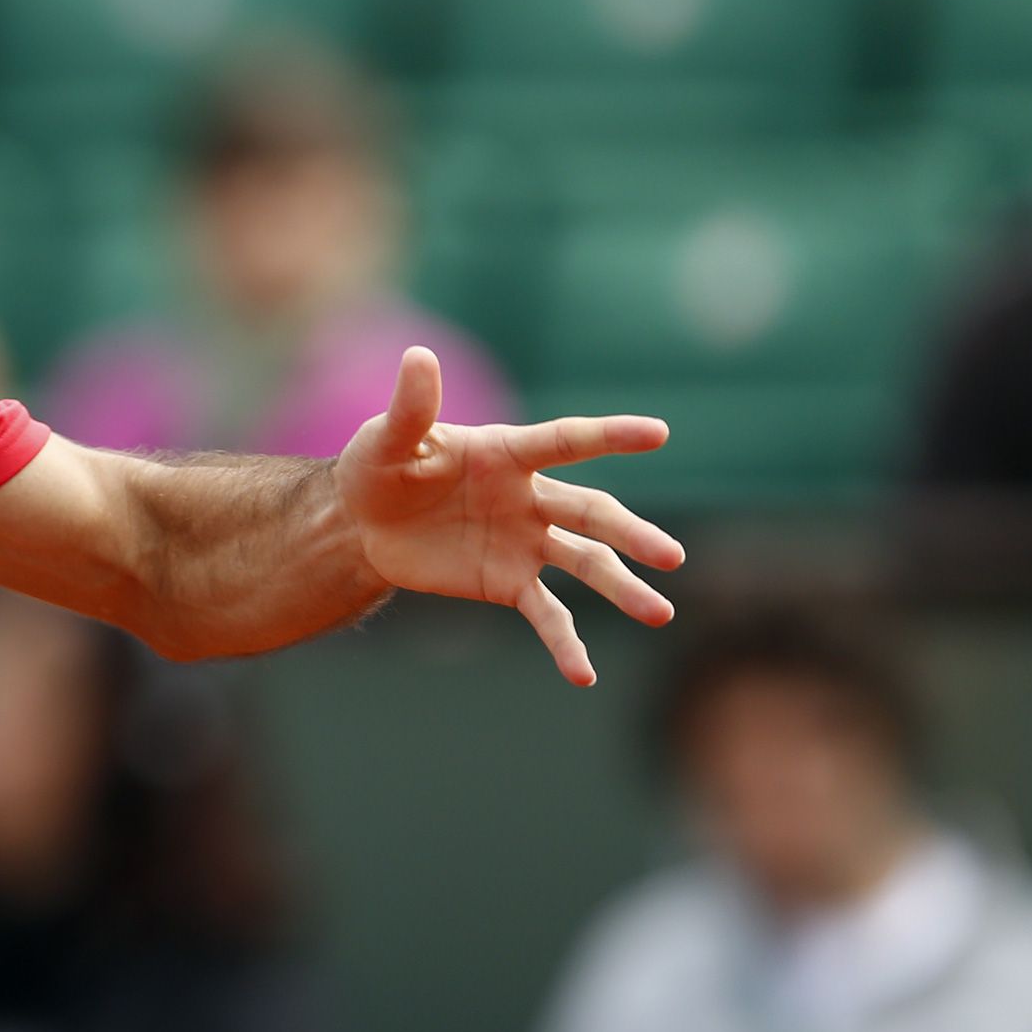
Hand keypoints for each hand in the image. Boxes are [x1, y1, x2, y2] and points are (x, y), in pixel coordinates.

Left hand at [335, 346, 684, 684]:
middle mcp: (530, 497)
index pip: (567, 441)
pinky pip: (546, 614)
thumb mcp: (387, 438)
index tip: (658, 432)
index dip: (610, 435)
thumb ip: (411, 407)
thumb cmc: (378, 467)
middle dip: (631, 535)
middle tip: (671, 557)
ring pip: (585, 564)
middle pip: (592, 513)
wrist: (361, 523)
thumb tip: (418, 355)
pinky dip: (565, 644)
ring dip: (621, 587)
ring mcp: (525, 542)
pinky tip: (583, 675)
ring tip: (659, 614)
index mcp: (509, 453)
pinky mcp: (508, 582)